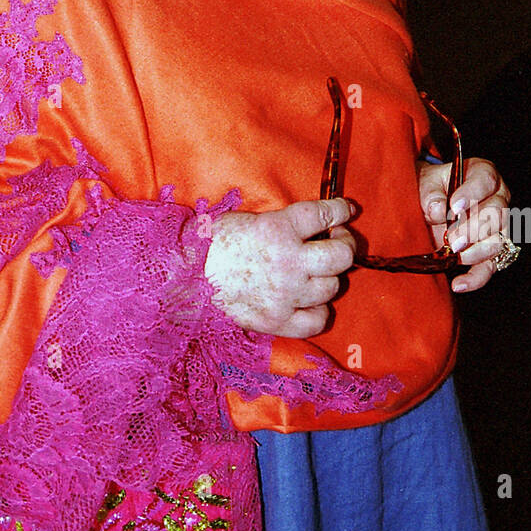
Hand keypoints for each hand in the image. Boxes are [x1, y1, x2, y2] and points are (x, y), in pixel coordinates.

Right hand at [204, 198, 354, 336]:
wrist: (186, 277)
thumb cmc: (213, 243)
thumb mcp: (248, 218)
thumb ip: (283, 222)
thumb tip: (315, 223)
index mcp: (278, 229)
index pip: (324, 214)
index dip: (339, 209)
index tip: (344, 210)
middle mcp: (289, 261)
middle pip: (341, 255)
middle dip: (344, 244)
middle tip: (336, 241)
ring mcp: (286, 294)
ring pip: (332, 286)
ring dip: (328, 277)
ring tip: (315, 272)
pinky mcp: (278, 321)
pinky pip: (317, 319)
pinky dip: (319, 310)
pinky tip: (309, 301)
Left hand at [418, 158, 511, 292]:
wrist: (426, 204)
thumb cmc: (429, 188)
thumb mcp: (424, 182)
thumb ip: (430, 192)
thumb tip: (438, 210)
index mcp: (483, 175)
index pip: (487, 180)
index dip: (473, 193)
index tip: (455, 206)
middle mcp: (497, 199)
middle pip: (497, 214)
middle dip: (473, 228)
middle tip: (451, 238)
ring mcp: (497, 228)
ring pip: (498, 242)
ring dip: (474, 252)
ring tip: (451, 254)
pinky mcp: (489, 252)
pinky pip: (489, 268)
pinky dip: (475, 278)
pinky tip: (458, 284)